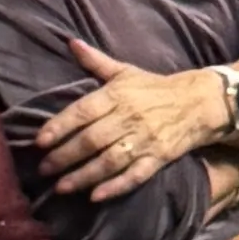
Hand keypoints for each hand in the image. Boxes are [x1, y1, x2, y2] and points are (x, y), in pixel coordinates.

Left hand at [33, 40, 228, 201]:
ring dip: (84, 176)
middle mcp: (129, 117)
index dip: (60, 127)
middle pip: (92, 140)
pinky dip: (116, 187)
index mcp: (118, 95)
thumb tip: (71, 43)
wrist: (199, 102)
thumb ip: (95, 62)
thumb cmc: (154, 88)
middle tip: (44, 169)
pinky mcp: (158, 158)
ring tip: (61, 188)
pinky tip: (96, 196)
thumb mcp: (125, 71)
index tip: (40, 141)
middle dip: (65, 156)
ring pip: (109, 161)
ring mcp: (144, 140)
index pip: (83, 112)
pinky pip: (135, 175)